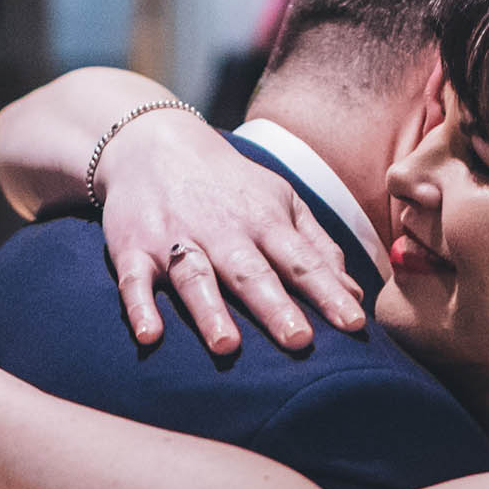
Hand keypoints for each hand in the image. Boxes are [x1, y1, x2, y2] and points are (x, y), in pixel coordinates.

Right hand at [94, 110, 362, 352]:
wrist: (152, 143)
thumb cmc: (229, 185)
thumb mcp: (281, 201)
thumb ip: (317, 248)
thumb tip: (355, 296)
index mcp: (265, 222)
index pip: (302, 262)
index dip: (328, 293)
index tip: (354, 325)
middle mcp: (223, 232)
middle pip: (251, 273)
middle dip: (275, 307)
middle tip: (299, 341)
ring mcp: (176, 240)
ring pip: (196, 278)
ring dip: (210, 311)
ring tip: (227, 346)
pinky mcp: (133, 248)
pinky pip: (134, 281)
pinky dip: (139, 307)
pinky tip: (149, 335)